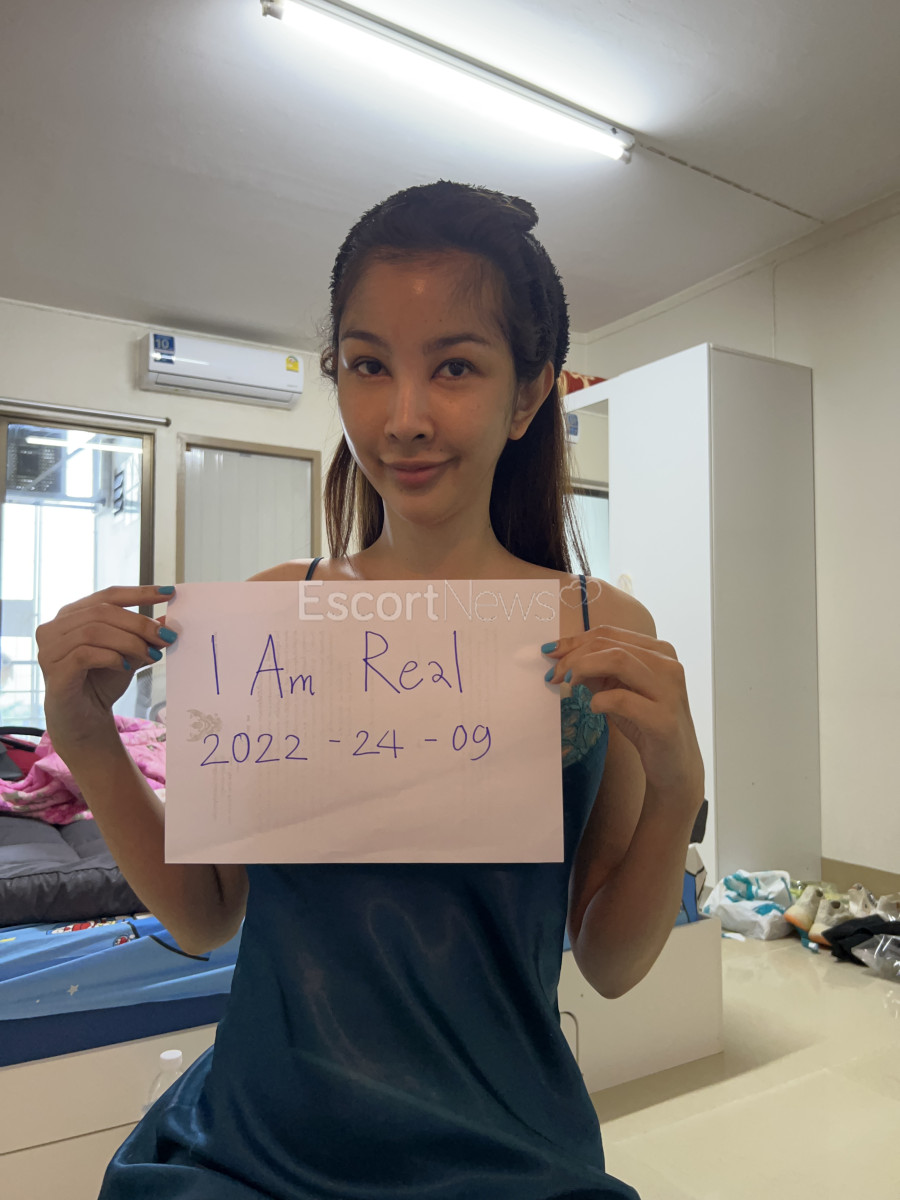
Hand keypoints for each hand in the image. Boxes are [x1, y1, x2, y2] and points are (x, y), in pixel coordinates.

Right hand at [37, 585, 175, 753]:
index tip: (169, 593)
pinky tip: (126, 666)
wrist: (85, 720)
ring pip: (94, 631)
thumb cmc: (103, 682)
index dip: (139, 593)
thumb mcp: (129, 654)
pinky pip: (85, 654)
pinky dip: (111, 657)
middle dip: (139, 623)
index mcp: (73, 614)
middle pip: (103, 611)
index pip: (108, 595)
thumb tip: (168, 622)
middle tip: (165, 637)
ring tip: (151, 655)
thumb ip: (143, 636)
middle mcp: (56, 627)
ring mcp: (50, 648)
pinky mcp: (53, 671)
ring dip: (129, 642)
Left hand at [543, 626, 703, 810]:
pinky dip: (600, 700)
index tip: (550, 653)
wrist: (675, 765)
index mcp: (659, 652)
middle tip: (553, 675)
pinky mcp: (663, 720)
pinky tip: (593, 707)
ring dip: (583, 669)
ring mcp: (669, 691)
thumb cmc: (645, 724)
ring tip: (567, 685)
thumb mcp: (620, 690)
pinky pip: (623, 699)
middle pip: (610, 645)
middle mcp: (668, 665)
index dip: (575, 641)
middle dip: (573, 657)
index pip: (609, 634)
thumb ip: (598, 671)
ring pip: (619, 661)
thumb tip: (561, 658)